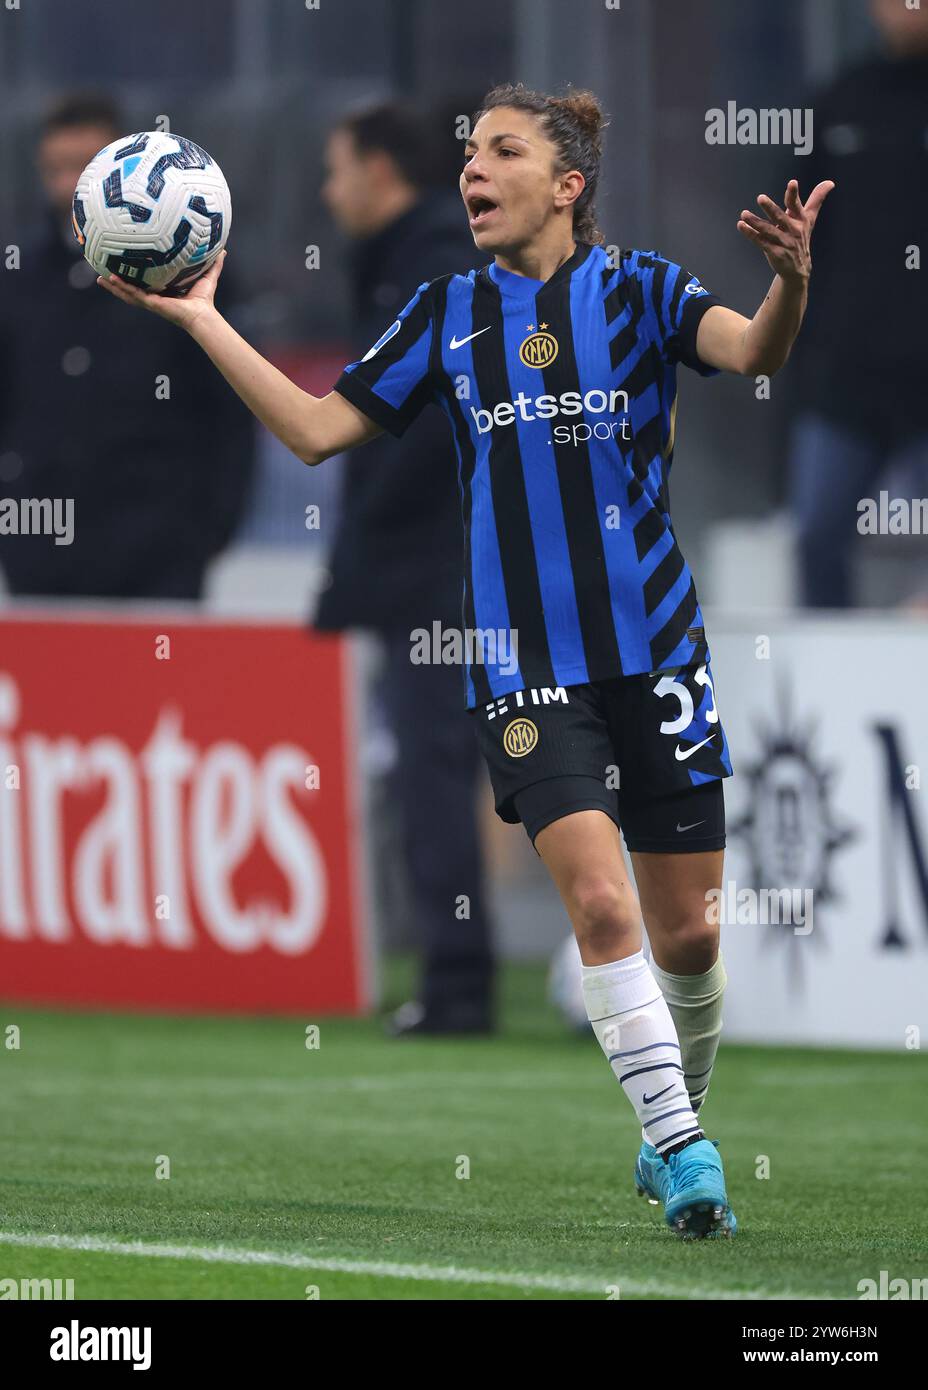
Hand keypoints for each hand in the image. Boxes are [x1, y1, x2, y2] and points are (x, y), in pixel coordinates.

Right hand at [95, 247, 226, 328]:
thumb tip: (223, 249)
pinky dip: (121, 288)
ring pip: (127, 293)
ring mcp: (151, 302)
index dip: (135, 275)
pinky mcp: (151, 304)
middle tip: (103, 273)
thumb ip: (214, 263)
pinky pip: (132, 294)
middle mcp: (154, 297)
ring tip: (99, 278)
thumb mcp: (207, 276)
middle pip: (131, 288)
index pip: (146, 282)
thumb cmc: (204, 299)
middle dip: (118, 282)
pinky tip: (110, 280)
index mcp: (163, 292)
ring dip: (113, 287)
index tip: (126, 266)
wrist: (203, 315)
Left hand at [737, 180, 833, 285]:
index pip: (797, 205)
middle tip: (760, 198)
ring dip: (755, 222)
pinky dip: (751, 234)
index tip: (792, 183)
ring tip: (744, 214)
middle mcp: (793, 230)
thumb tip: (830, 182)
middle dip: (771, 208)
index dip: (794, 194)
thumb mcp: (810, 218)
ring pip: (768, 231)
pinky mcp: (775, 252)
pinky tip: (741, 226)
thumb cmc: (801, 238)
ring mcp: (784, 243)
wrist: (799, 268)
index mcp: (801, 220)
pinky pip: (761, 242)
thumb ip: (817, 199)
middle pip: (780, 217)